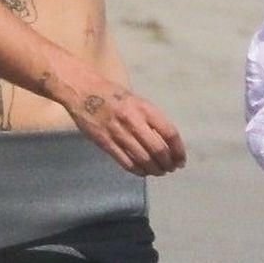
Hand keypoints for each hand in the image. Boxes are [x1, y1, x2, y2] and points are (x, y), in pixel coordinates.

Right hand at [70, 80, 185, 175]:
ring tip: (158, 172)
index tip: (181, 160)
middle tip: (170, 168)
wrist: (83, 90)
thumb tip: (167, 142)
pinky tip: (143, 172)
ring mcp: (118, 133)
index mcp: (145, 108)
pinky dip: (138, 171)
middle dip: (168, 164)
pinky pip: (126, 162)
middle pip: (158, 150)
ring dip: (154, 170)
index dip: (179, 150)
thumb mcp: (137, 100)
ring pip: (143, 159)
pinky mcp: (105, 143)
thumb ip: (151, 119)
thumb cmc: (113, 94)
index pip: (170, 133)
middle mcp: (133, 121)